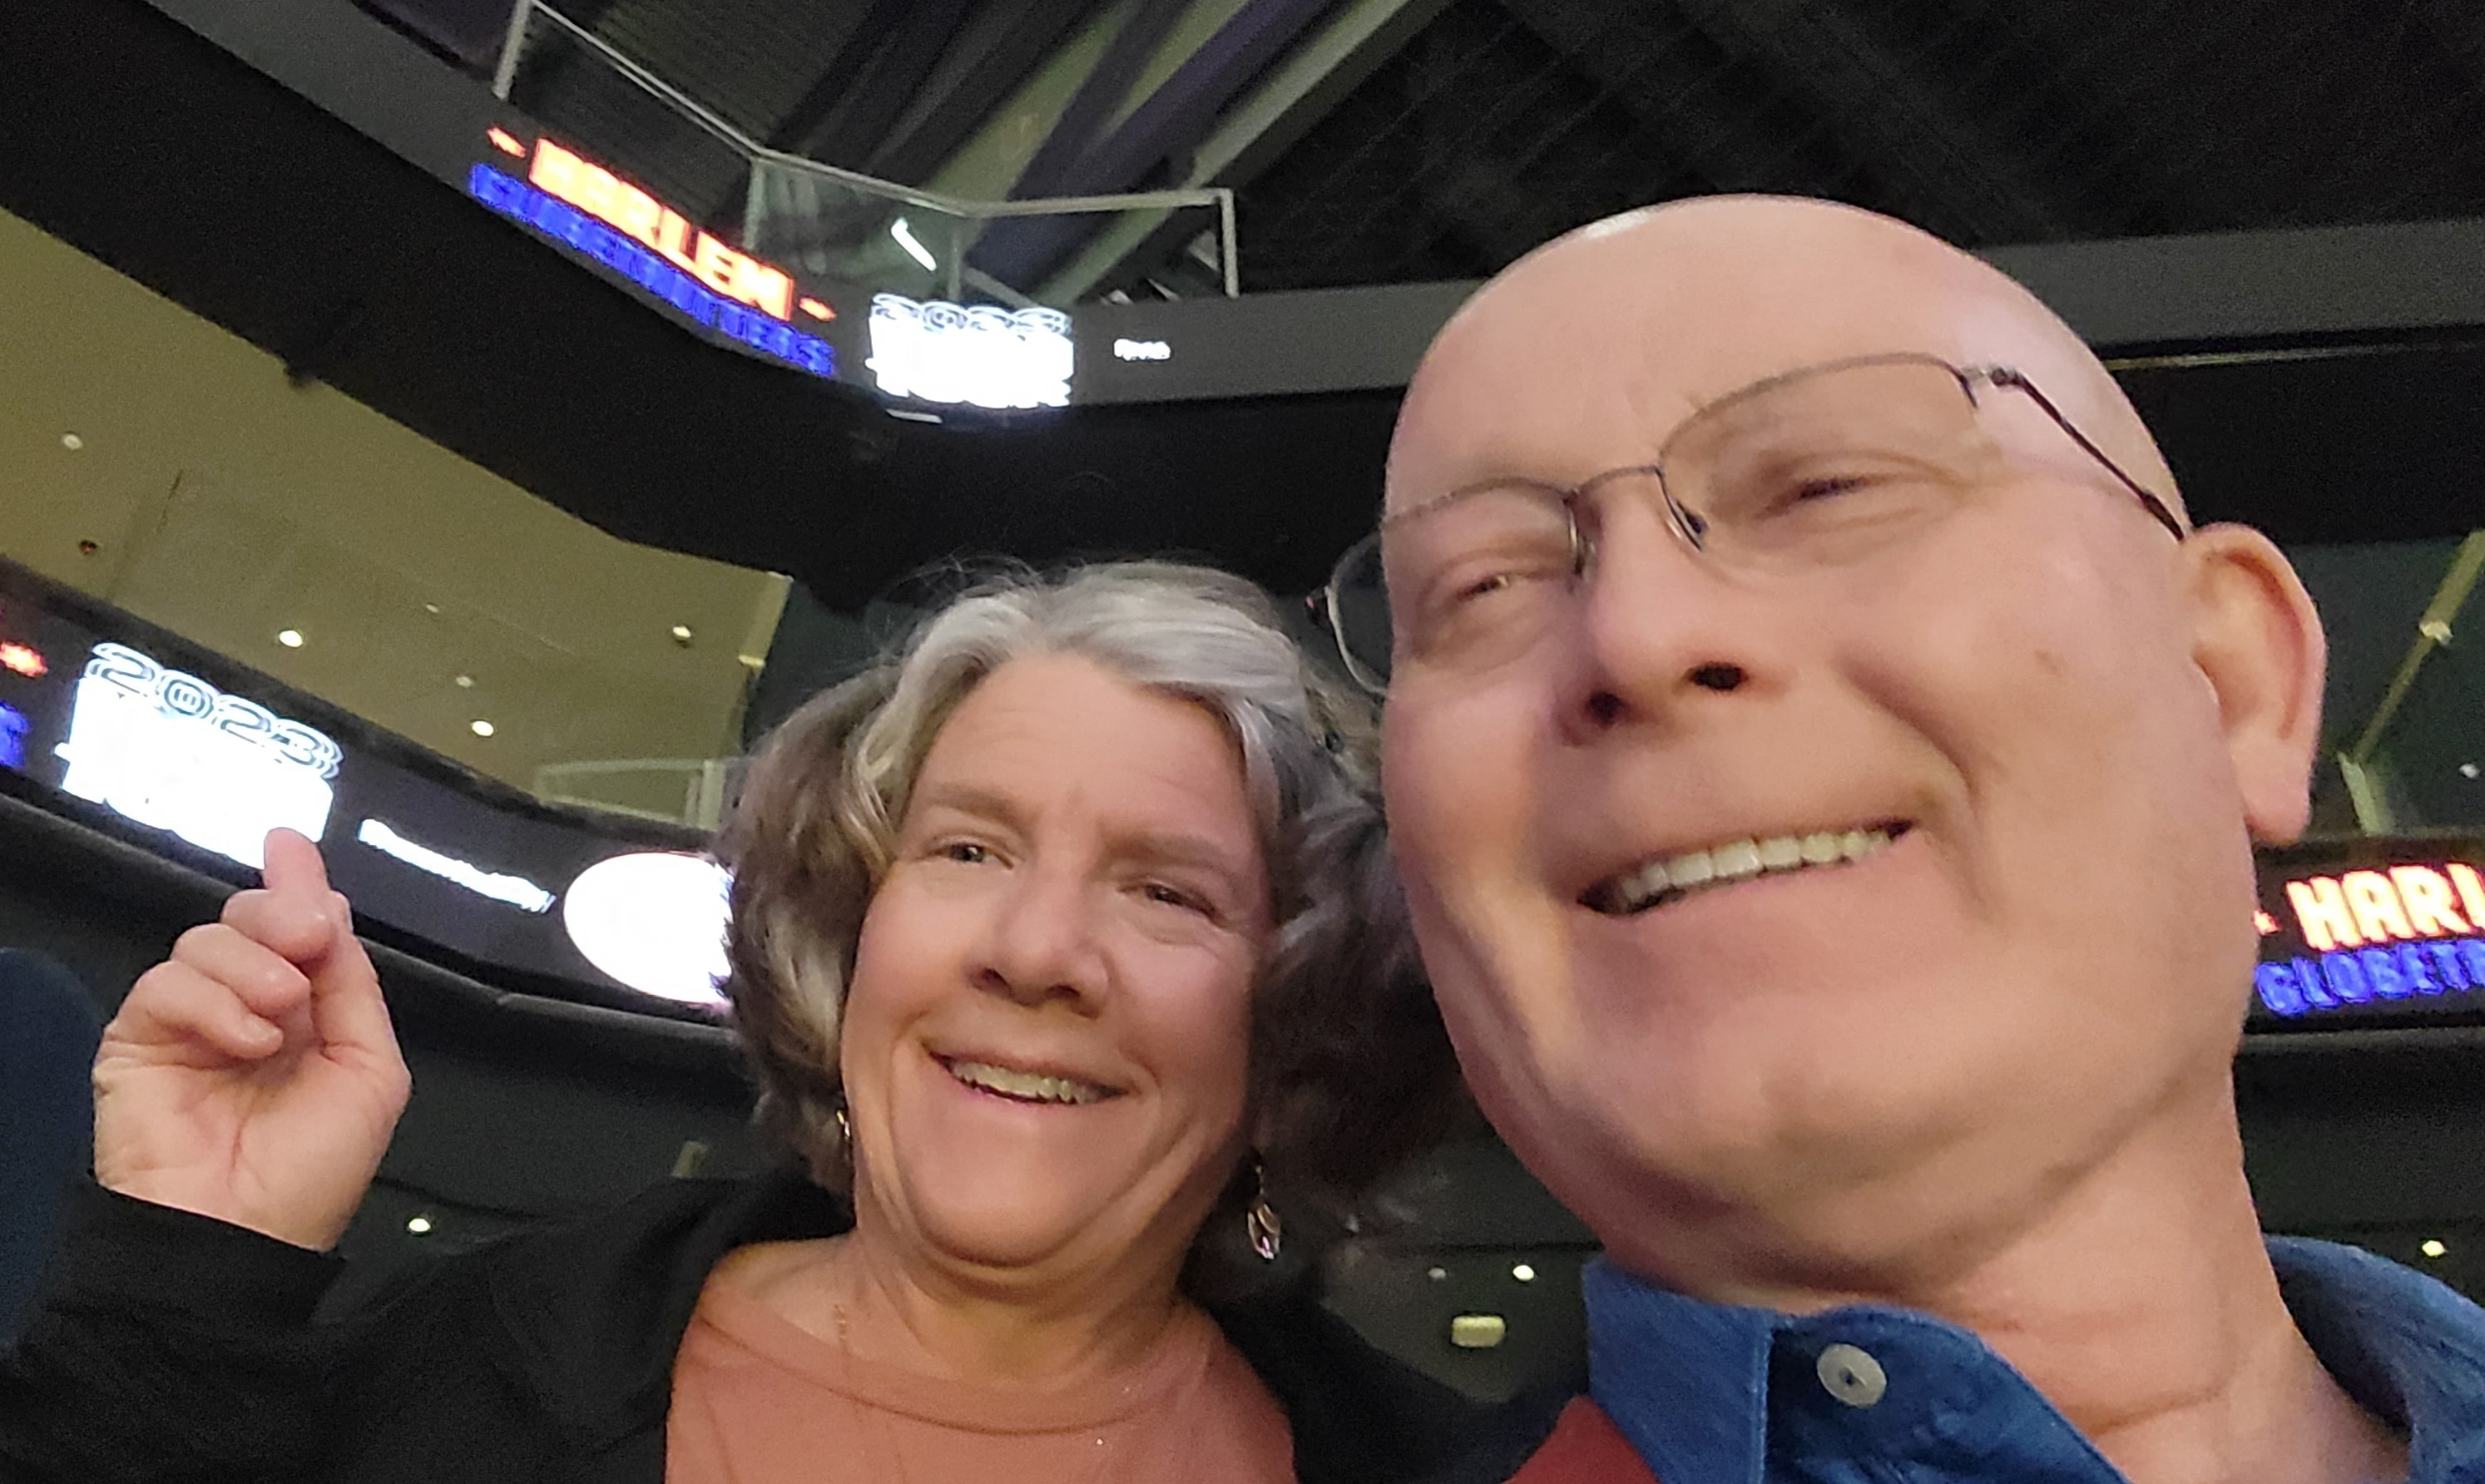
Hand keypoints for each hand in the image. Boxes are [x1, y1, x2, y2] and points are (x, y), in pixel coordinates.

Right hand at [93, 828, 411, 1250]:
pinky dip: (214, 1003)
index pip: (296, 931)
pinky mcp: (136, 1041)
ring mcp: (188, 1024)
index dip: (295, 883)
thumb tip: (331, 905)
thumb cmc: (314, 1168)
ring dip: (254, 967)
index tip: (289, 841)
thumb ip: (353, 987)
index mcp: (304, 1013)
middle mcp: (245, 1007)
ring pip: (206, 941)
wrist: (244, 1235)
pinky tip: (246, 1042)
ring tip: (280, 1017)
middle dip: (281, 913)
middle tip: (308, 940)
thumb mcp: (369, 1069)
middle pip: (248, 919)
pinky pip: (166, 983)